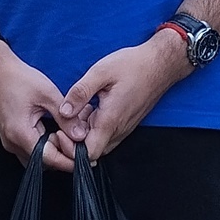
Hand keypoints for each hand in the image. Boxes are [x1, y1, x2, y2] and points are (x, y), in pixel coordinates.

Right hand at [0, 43, 82, 167]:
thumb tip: (80, 136)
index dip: (68, 160)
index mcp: (20, 134)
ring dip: (53, 150)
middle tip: (78, 139)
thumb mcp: (48, 94)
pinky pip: (31, 150)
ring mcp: (10, 142)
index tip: (85, 157)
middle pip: (43, 162)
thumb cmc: (19, 79)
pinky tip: (55, 131)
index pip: (48, 159)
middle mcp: (12, 143)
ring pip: (37, 158)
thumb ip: (66, 118)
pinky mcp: (11, 138)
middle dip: (63, 154)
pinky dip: (45, 145)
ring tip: (67, 133)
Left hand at [65, 34, 188, 162]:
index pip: (88, 155)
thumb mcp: (100, 72)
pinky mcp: (125, 124)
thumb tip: (63, 112)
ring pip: (97, 144)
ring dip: (82, 134)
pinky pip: (105, 135)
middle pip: (90, 153)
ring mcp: (123, 129)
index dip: (69, 150)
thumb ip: (80, 93)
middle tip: (61, 122)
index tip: (58, 132)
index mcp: (110, 121)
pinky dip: (92, 128)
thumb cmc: (133, 65)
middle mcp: (118, 130)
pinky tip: (88, 109)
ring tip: (76, 111)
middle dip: (72, 142)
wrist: (160, 64)